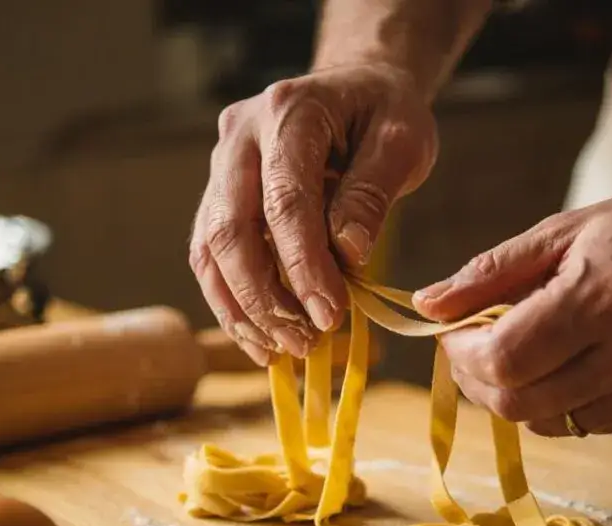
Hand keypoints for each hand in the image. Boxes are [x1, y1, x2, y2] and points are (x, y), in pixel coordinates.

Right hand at [190, 63, 436, 364]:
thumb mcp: (401, 141)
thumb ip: (372, 193)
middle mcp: (239, 136)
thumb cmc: (383, 115)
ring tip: (285, 349)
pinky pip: (211, 257)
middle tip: (306, 341)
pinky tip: (261, 339)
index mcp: (288, 112)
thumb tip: (347, 253)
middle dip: (265, 297)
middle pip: (231, 230)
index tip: (330, 315)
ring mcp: (221, 166)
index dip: (304, 265)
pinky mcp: (218, 196)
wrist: (355, 91)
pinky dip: (233, 303)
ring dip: (243, 309)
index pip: (286, 200)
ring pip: (210, 250)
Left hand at [412, 180, 611, 436]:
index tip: (451, 335)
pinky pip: (580, 425)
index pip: (506, 359)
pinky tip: (563, 364)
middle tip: (471, 350)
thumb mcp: (560, 232)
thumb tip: (426, 307)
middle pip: (517, 402)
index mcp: (604, 297)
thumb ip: (488, 273)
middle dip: (477, 381)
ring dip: (512, 394)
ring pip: (544, 422)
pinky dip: (553, 401)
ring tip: (517, 352)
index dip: (462, 355)